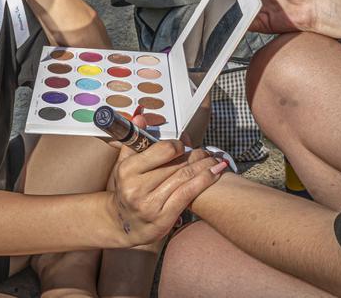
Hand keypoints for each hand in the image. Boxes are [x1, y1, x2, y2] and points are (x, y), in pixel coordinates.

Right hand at [107, 120, 227, 246]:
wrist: (124, 224)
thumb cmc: (128, 189)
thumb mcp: (124, 164)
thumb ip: (135, 140)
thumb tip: (141, 116)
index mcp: (127, 170)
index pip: (162, 150)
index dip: (178, 146)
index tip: (184, 145)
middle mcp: (136, 187)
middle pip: (176, 164)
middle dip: (195, 156)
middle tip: (208, 152)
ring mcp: (150, 204)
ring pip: (185, 177)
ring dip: (205, 166)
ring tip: (216, 160)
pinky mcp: (163, 218)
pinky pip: (188, 193)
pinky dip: (205, 181)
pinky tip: (216, 173)